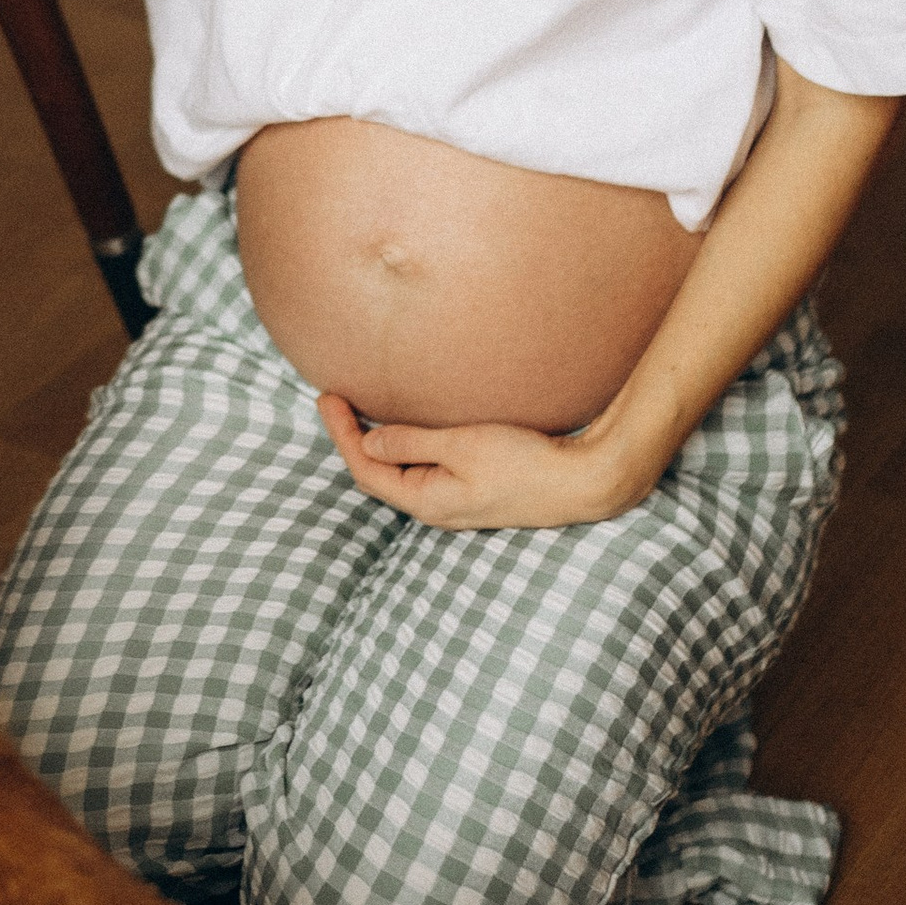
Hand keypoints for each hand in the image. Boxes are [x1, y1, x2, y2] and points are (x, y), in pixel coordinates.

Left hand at [316, 392, 656, 528]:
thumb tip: (368, 441)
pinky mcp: (472, 492)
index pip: (365, 468)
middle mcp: (435, 508)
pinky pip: (423, 471)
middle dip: (350, 438)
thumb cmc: (523, 463)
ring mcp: (454, 502)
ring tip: (359, 411)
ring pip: (400, 473)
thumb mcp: (461, 445)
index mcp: (425, 501)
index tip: (325, 396)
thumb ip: (411, 442)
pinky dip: (404, 448)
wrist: (580, 482)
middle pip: (376, 475)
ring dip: (376, 444)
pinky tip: (405, 430)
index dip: (340, 433)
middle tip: (334, 400)